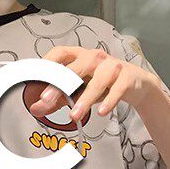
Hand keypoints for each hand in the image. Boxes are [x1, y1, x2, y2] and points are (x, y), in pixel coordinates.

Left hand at [27, 45, 158, 119]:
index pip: (60, 53)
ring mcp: (112, 66)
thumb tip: (36, 108)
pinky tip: (101, 111)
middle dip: (59, 83)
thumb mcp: (78, 90)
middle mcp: (95, 58)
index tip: (34, 77)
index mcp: (79, 56)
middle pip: (76, 67)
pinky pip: (117, 89)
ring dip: (84, 99)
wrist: (135, 84)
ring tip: (74, 115)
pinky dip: (109, 101)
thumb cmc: (103, 83)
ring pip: (97, 81)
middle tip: (46, 99)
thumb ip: (57, 99)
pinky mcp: (127, 78)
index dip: (47, 63)